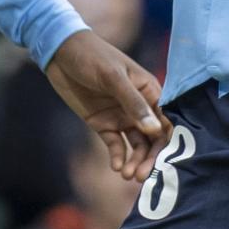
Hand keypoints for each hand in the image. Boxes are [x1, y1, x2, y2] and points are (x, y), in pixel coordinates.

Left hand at [44, 29, 165, 182]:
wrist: (59, 53)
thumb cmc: (92, 56)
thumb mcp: (113, 76)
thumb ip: (133, 102)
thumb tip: (154, 129)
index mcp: (149, 91)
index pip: (167, 120)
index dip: (169, 141)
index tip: (167, 161)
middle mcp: (139, 107)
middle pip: (153, 138)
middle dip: (150, 157)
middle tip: (142, 175)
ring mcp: (121, 116)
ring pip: (136, 144)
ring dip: (135, 160)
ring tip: (127, 174)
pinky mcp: (104, 124)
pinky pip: (115, 144)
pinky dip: (117, 156)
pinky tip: (116, 167)